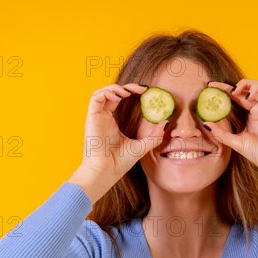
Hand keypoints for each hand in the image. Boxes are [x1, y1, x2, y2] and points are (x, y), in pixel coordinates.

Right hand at [68, 83, 167, 201]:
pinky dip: (108, 92)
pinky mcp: (91, 117)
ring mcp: (96, 117)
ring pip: (102, 92)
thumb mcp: (142, 146)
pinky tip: (122, 95)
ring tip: (131, 92)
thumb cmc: (119, 162)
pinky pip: (96, 97)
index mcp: (111, 121)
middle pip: (112, 93)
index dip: (131, 91)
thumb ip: (154, 135)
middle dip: (127, 86)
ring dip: (116, 87)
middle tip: (143, 88)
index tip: (146, 91)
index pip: (119, 99)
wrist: (106, 171)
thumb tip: (166, 122)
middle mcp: (102, 117)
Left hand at [202, 79, 257, 183]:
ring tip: (233, 90)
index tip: (210, 89)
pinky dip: (257, 87)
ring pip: (256, 86)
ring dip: (244, 84)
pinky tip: (247, 94)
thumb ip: (220, 133)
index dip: (223, 92)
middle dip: (228, 86)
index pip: (235, 100)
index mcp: (249, 117)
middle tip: (213, 85)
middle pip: (243, 91)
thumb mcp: (234, 141)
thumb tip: (205, 124)